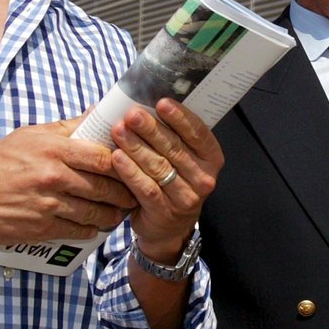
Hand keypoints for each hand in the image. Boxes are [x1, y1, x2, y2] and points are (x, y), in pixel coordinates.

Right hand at [0, 117, 135, 244]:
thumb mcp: (30, 135)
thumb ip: (67, 127)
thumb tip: (95, 112)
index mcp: (54, 149)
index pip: (104, 157)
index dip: (124, 163)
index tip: (132, 165)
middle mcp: (53, 177)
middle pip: (105, 187)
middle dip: (125, 192)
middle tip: (135, 192)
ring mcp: (48, 204)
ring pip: (95, 212)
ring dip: (113, 214)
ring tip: (121, 211)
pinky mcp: (41, 228)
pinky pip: (78, 230)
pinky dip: (92, 229)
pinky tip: (97, 225)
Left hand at [109, 98, 223, 262]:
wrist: (168, 228)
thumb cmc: (173, 180)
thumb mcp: (182, 158)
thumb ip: (172, 134)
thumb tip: (147, 101)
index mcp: (211, 158)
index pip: (198, 134)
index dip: (180, 117)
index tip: (161, 102)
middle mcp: (203, 178)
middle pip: (175, 148)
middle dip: (151, 128)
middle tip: (132, 114)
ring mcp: (185, 198)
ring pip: (159, 166)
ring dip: (136, 146)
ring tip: (118, 130)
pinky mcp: (165, 212)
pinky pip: (146, 188)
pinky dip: (130, 172)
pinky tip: (116, 157)